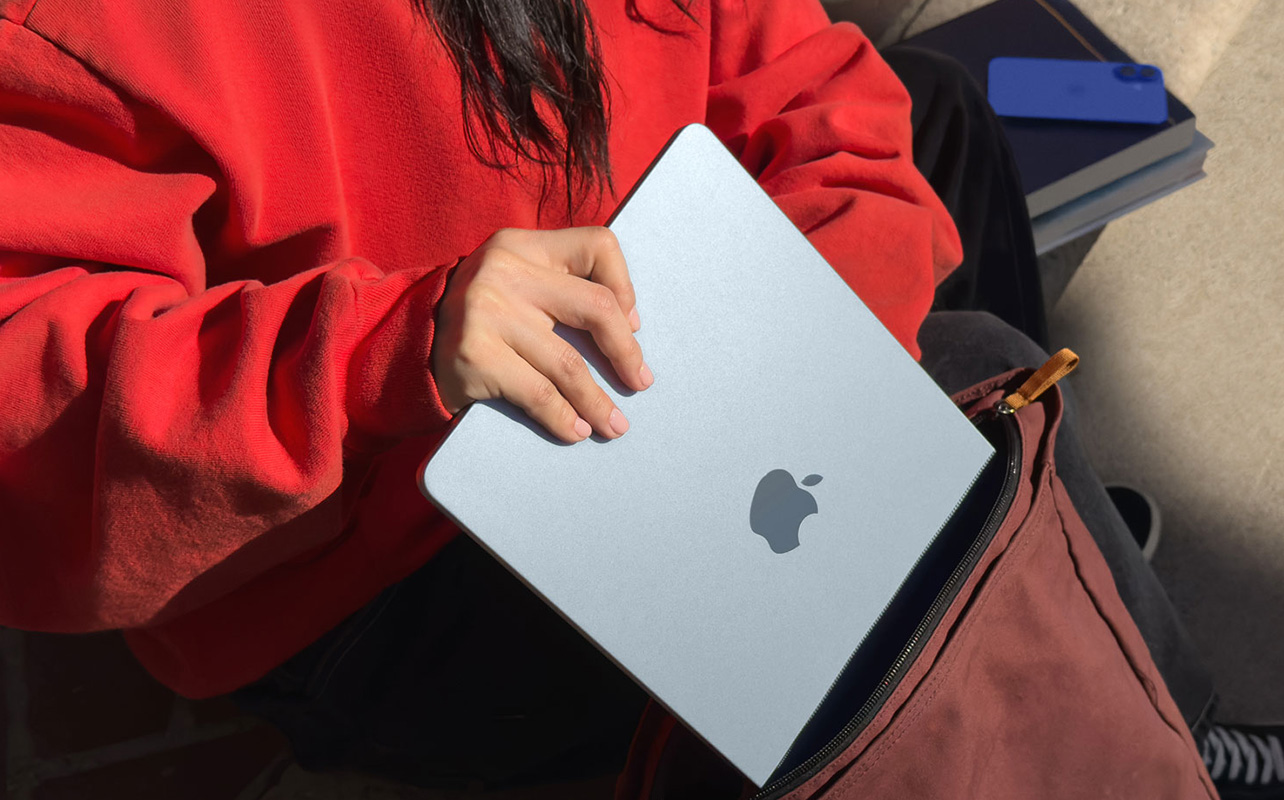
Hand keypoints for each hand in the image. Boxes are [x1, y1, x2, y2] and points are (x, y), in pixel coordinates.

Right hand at [432, 227, 652, 442]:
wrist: (404, 345)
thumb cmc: (479, 319)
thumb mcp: (513, 282)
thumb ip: (560, 287)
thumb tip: (630, 324)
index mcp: (522, 245)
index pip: (597, 246)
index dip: (624, 286)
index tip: (630, 323)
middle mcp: (505, 270)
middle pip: (595, 309)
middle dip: (626, 353)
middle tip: (639, 382)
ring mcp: (487, 313)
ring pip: (569, 365)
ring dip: (598, 403)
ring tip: (615, 425)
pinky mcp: (476, 356)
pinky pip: (539, 395)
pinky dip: (565, 419)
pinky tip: (577, 431)